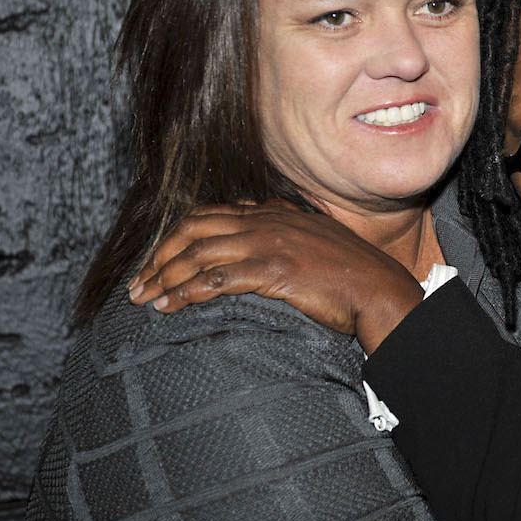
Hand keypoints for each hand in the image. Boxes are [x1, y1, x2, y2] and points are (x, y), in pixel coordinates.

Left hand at [127, 201, 422, 352]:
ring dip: (165, 277)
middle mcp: (266, 222)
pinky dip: (187, 292)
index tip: (158, 263)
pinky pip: (217, 278)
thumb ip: (284, 234)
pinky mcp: (274, 270)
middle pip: (193, 229)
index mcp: (273, 213)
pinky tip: (171, 306)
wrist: (379, 289)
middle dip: (160, 257)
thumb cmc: (350, 273)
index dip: (175, 238)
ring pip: (198, 253)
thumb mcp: (314, 240)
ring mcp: (269, 244)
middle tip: (140, 284)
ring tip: (145, 299)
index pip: (208, 215)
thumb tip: (259, 243)